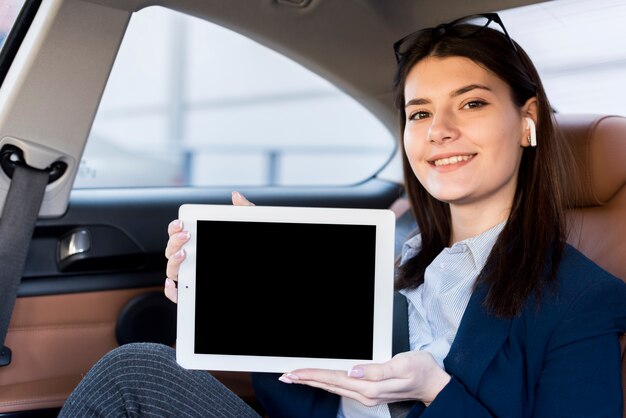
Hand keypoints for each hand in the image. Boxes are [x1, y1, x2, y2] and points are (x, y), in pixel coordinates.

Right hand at [163, 191, 253, 302]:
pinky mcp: (193, 292)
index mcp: (198, 241)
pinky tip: (175, 283)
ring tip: (184, 254)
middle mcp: (192, 258)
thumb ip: (243, 211)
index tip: (181, 223)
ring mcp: (191, 275)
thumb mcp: (245, 227)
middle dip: (173, 241)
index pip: (178, 234)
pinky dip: (171, 290)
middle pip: (171, 250)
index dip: (175, 228)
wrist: (261, 271)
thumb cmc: (247, 245)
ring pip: (172, 270)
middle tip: (186, 236)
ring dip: (172, 261)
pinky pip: (177, 294)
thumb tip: (236, 196)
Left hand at [278, 351, 450, 406]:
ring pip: (333, 387)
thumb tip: (354, 371)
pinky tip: (321, 379)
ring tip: (297, 377)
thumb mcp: (403, 365)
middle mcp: (366, 394)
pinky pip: (342, 387)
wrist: (433, 383)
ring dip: (314, 381)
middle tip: (286, 375)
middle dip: (306, 379)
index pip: (334, 378)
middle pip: (329, 385)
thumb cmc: (421, 370)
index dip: (313, 375)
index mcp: (371, 386)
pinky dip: (327, 382)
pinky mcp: (370, 393)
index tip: (294, 372)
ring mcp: (367, 395)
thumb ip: (378, 370)